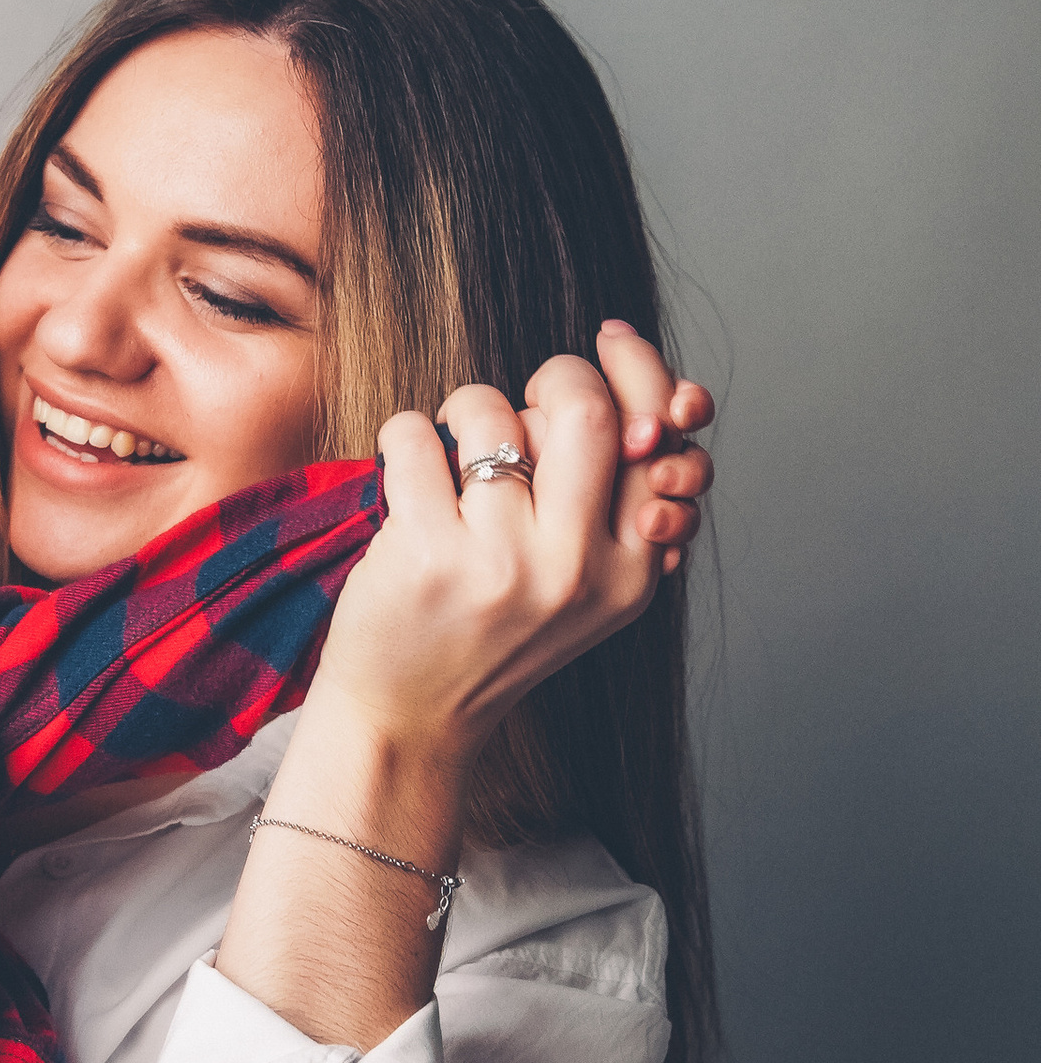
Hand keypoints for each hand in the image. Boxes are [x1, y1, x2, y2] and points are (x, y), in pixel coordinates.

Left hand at [309, 319, 714, 765]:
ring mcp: (500, 564)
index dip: (639, 373)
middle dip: (556, 375)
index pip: (659, 436)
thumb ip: (616, 500)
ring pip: (493, 412)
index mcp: (629, 572)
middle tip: (524, 396)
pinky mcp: (426, 558)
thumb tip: (650, 385)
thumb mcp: (582, 586)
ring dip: (465, 409)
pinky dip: (404, 435)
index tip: (609, 341)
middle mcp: (575, 570)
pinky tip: (405, 472)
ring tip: (452, 453)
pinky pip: (416, 436)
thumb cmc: (491, 634)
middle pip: (587, 410)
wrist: (410, 721)